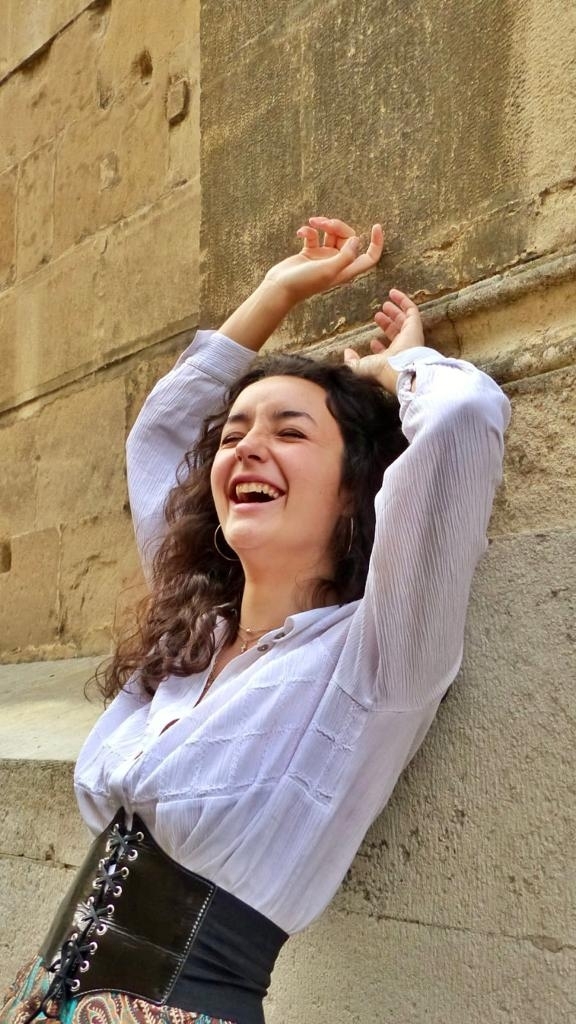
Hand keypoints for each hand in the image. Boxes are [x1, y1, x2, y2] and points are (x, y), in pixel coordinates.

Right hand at [264, 217, 383, 303]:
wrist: (279, 288)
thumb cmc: (304, 283)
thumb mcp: (328, 270)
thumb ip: (346, 256)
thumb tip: (357, 240)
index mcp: (346, 270)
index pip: (369, 257)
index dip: (376, 243)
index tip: (376, 226)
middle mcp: (337, 263)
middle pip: (348, 238)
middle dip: (338, 226)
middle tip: (325, 223)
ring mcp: (323, 258)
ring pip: (331, 234)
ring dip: (324, 224)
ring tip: (313, 222)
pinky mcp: (310, 253)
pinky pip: (314, 236)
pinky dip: (309, 231)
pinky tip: (300, 232)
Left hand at [344, 289, 423, 394]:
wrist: (398, 368)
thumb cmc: (380, 371)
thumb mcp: (359, 368)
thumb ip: (351, 361)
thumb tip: (347, 353)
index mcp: (391, 360)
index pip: (387, 352)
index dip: (379, 347)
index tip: (372, 341)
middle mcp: (402, 349)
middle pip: (395, 333)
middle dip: (386, 324)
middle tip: (377, 316)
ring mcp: (410, 337)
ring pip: (404, 321)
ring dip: (394, 312)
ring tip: (384, 304)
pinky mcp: (415, 326)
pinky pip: (411, 310)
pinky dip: (403, 300)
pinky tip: (393, 293)